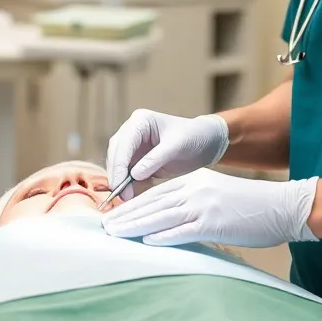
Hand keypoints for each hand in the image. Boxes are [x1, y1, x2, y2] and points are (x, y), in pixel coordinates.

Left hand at [102, 168, 319, 248]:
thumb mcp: (217, 194)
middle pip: (153, 203)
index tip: (115, 213)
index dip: (134, 203)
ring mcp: (204, 206)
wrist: (282, 205)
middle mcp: (195, 189)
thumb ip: (193, 202)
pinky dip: (162, 236)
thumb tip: (170, 220)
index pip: (157, 193)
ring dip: (135, 225)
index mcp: (196, 180)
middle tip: (104, 225)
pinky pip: (182, 230)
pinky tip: (145, 241)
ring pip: (161, 216)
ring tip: (115, 233)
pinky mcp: (213, 223)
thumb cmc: (252, 205)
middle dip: (127, 214)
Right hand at [105, 110, 229, 199]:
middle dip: (117, 175)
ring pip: (118, 165)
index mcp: (140, 121)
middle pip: (115, 154)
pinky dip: (129, 185)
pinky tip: (134, 197)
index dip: (119, 165)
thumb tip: (134, 175)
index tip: (119, 185)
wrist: (206, 142)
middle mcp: (132, 132)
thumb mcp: (177, 146)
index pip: (123, 144)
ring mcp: (134, 146)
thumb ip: (155, 159)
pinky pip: (128, 174)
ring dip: (121, 182)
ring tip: (127, 199)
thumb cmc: (193, 137)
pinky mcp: (138, 160)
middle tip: (122, 196)